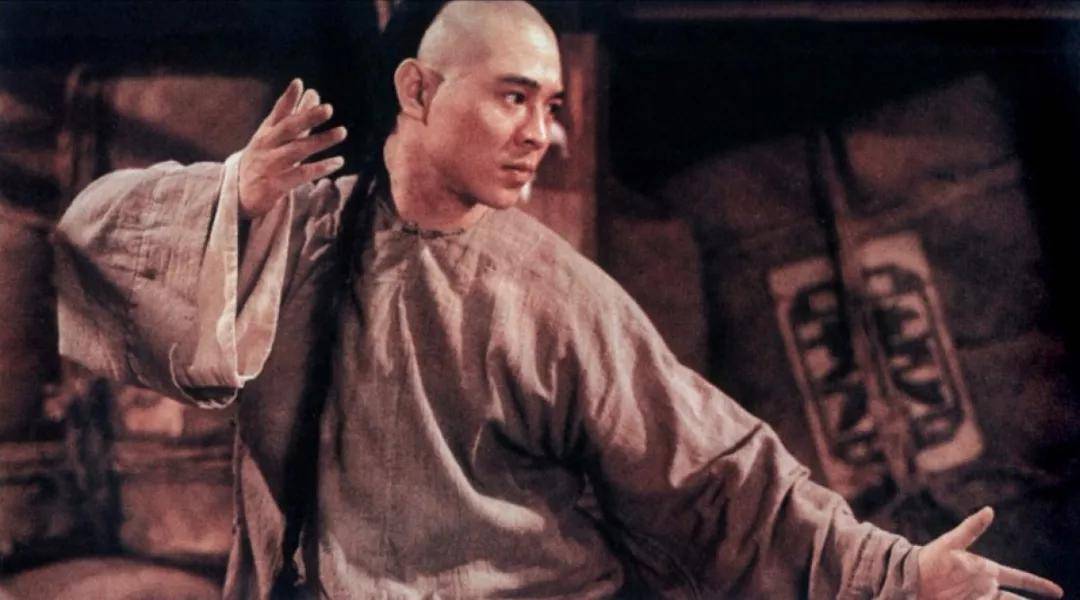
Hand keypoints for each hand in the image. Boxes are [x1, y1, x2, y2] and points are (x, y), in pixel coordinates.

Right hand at [238, 78, 347, 217]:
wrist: (239, 195)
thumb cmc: (263, 160)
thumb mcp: (275, 137)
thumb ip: (295, 117)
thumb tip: (312, 92)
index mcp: (266, 133)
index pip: (277, 113)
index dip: (287, 99)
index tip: (298, 83)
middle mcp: (267, 147)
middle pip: (288, 130)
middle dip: (307, 118)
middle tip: (328, 108)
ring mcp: (270, 165)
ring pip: (297, 151)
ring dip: (320, 141)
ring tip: (342, 132)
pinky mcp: (275, 185)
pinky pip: (301, 175)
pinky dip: (320, 168)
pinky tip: (338, 162)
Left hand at [917, 507, 1062, 598]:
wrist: (909, 577)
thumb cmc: (930, 558)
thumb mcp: (950, 543)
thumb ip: (971, 528)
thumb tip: (990, 510)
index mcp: (987, 569)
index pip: (1019, 578)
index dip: (1038, 584)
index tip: (1058, 592)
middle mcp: (985, 585)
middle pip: (1012, 598)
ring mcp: (976, 597)